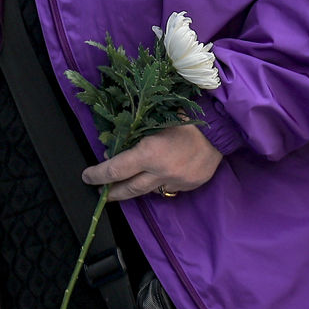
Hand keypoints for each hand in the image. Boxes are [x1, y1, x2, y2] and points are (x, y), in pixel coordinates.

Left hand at [81, 125, 222, 200]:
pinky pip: (168, 188)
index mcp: (149, 153)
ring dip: (134, 189)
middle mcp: (161, 172)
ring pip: (148, 191)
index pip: (114, 170)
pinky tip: (156, 175)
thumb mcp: (154, 120)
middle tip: (100, 192)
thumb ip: (134, 135)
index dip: (97, 175)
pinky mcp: (190, 185)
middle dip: (111, 192)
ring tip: (123, 187)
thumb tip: (114, 149)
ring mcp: (176, 181)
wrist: (222, 127)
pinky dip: (158, 183)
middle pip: (129, 189)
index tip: (87, 177)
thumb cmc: (185, 116)